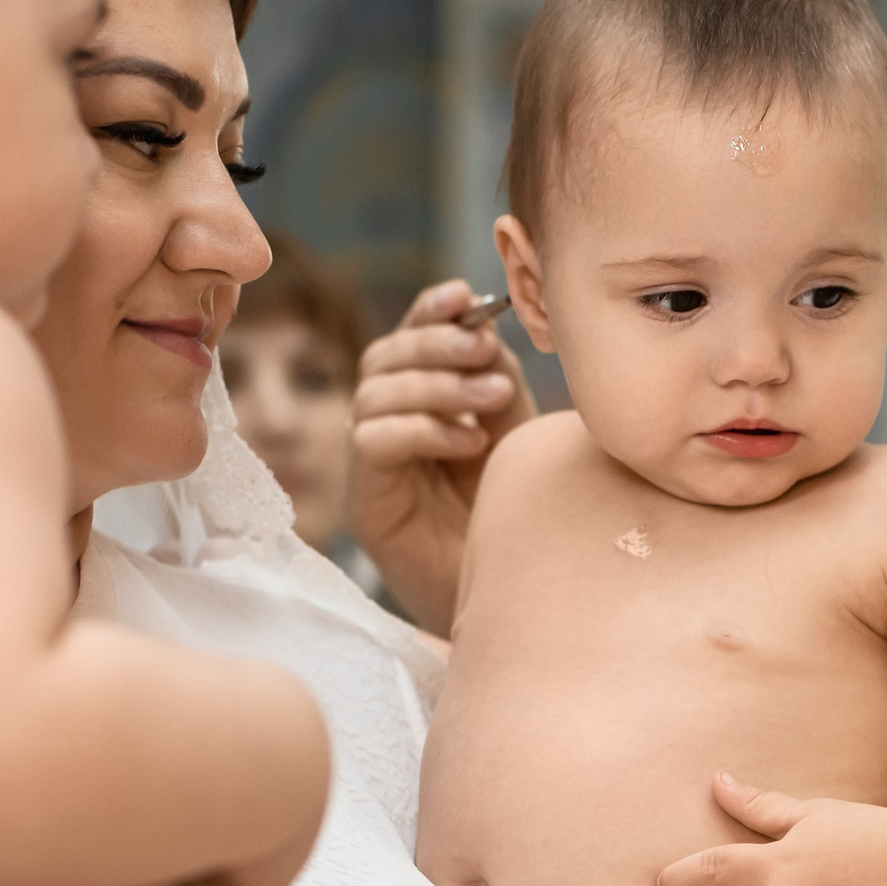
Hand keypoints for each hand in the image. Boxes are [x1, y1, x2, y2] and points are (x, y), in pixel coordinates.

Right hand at [348, 280, 535, 632]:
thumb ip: (493, 374)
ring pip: (373, 395)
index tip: (466, 295)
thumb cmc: (516, 506)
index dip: (429, 311)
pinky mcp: (366, 504)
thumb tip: (479, 329)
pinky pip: (372, 442)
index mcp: (421, 398)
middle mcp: (386, 424)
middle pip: (382, 358)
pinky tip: (468, 443)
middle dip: (434, 344)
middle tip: (483, 351)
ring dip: (435, 386)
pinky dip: (422, 430)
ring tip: (490, 401)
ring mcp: (370, 465)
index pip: (407, 337)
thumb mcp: (512, 427)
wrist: (519, 590)